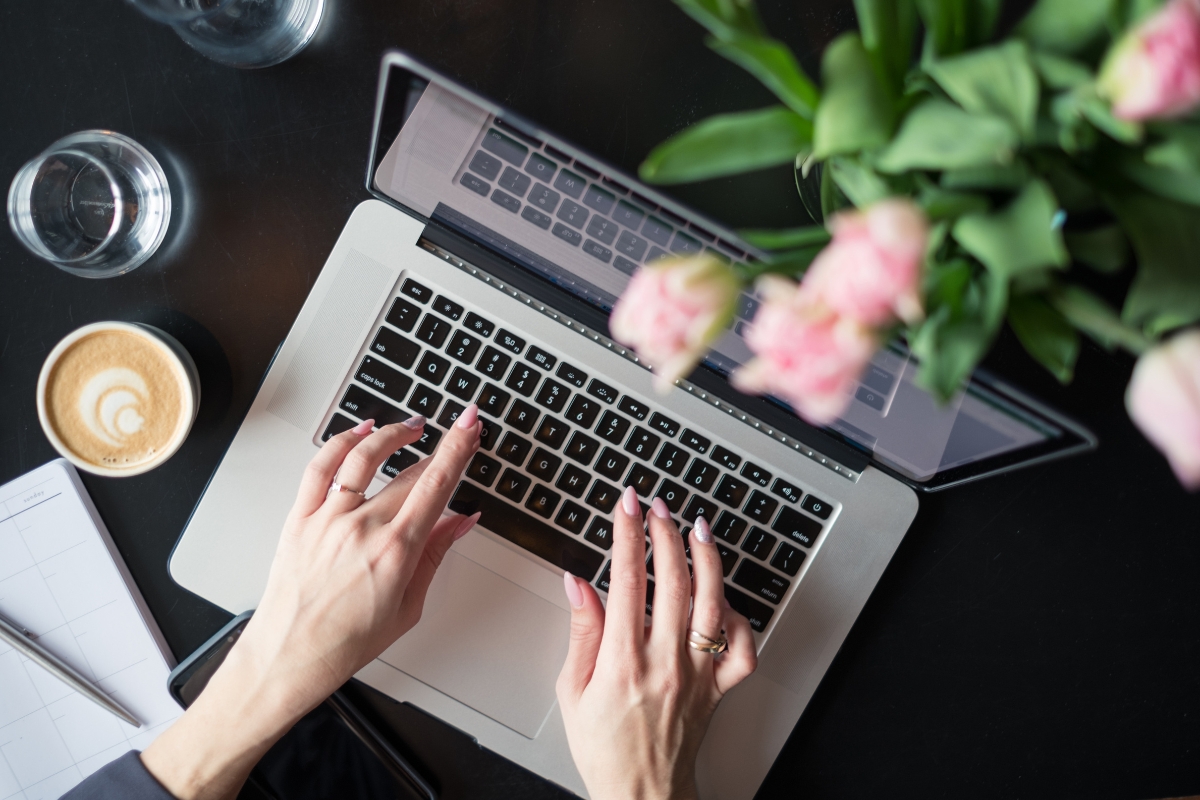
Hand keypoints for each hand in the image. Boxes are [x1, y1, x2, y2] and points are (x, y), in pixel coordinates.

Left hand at [143, 407, 481, 799]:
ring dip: (393, 433)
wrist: (290, 656)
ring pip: (364, 456)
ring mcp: (328, 519)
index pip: (437, 484)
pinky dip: (342, 441)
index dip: (458, 448)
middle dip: (439, 448)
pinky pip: (320, 467)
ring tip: (410, 427)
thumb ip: (435, 555)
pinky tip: (359, 432)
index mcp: (395, 551)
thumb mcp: (408, 605)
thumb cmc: (346, 641)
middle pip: (409, 472)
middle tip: (455, 435)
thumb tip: (460, 522)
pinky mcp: (300, 518)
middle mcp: (362, 528)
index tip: (470, 425)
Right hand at [557, 487, 757, 799]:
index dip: (627, 535)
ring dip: (705, 559)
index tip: (625, 505)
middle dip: (664, 533)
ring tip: (695, 528)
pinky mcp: (719, 688)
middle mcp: (665, 664)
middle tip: (656, 506)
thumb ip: (581, 632)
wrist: (643, 794)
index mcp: (623, 663)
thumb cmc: (604, 748)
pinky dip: (738, 617)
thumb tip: (578, 584)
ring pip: (711, 603)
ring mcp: (698, 674)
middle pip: (672, 581)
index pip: (626, 581)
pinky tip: (722, 596)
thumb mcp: (572, 691)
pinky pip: (742, 647)